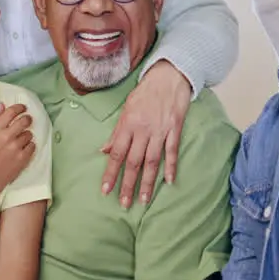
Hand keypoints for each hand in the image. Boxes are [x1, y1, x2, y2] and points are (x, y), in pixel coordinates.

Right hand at [0, 102, 34, 187]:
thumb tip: (2, 105)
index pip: (11, 112)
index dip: (19, 108)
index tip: (23, 108)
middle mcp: (5, 137)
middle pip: (24, 121)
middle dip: (27, 119)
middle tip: (27, 121)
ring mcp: (15, 147)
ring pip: (29, 134)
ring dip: (27, 136)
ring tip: (20, 141)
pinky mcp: (23, 157)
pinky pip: (32, 146)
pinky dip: (29, 147)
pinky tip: (22, 150)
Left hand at [100, 60, 190, 207]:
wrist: (169, 76)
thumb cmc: (145, 92)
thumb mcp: (126, 109)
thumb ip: (116, 132)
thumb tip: (104, 150)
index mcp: (128, 124)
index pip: (116, 153)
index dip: (110, 173)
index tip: (105, 190)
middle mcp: (143, 129)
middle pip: (134, 162)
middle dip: (128, 184)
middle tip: (124, 203)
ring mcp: (160, 130)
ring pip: (152, 161)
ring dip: (147, 182)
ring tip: (143, 199)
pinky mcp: (175, 129)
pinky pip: (172, 151)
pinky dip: (171, 167)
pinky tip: (169, 181)